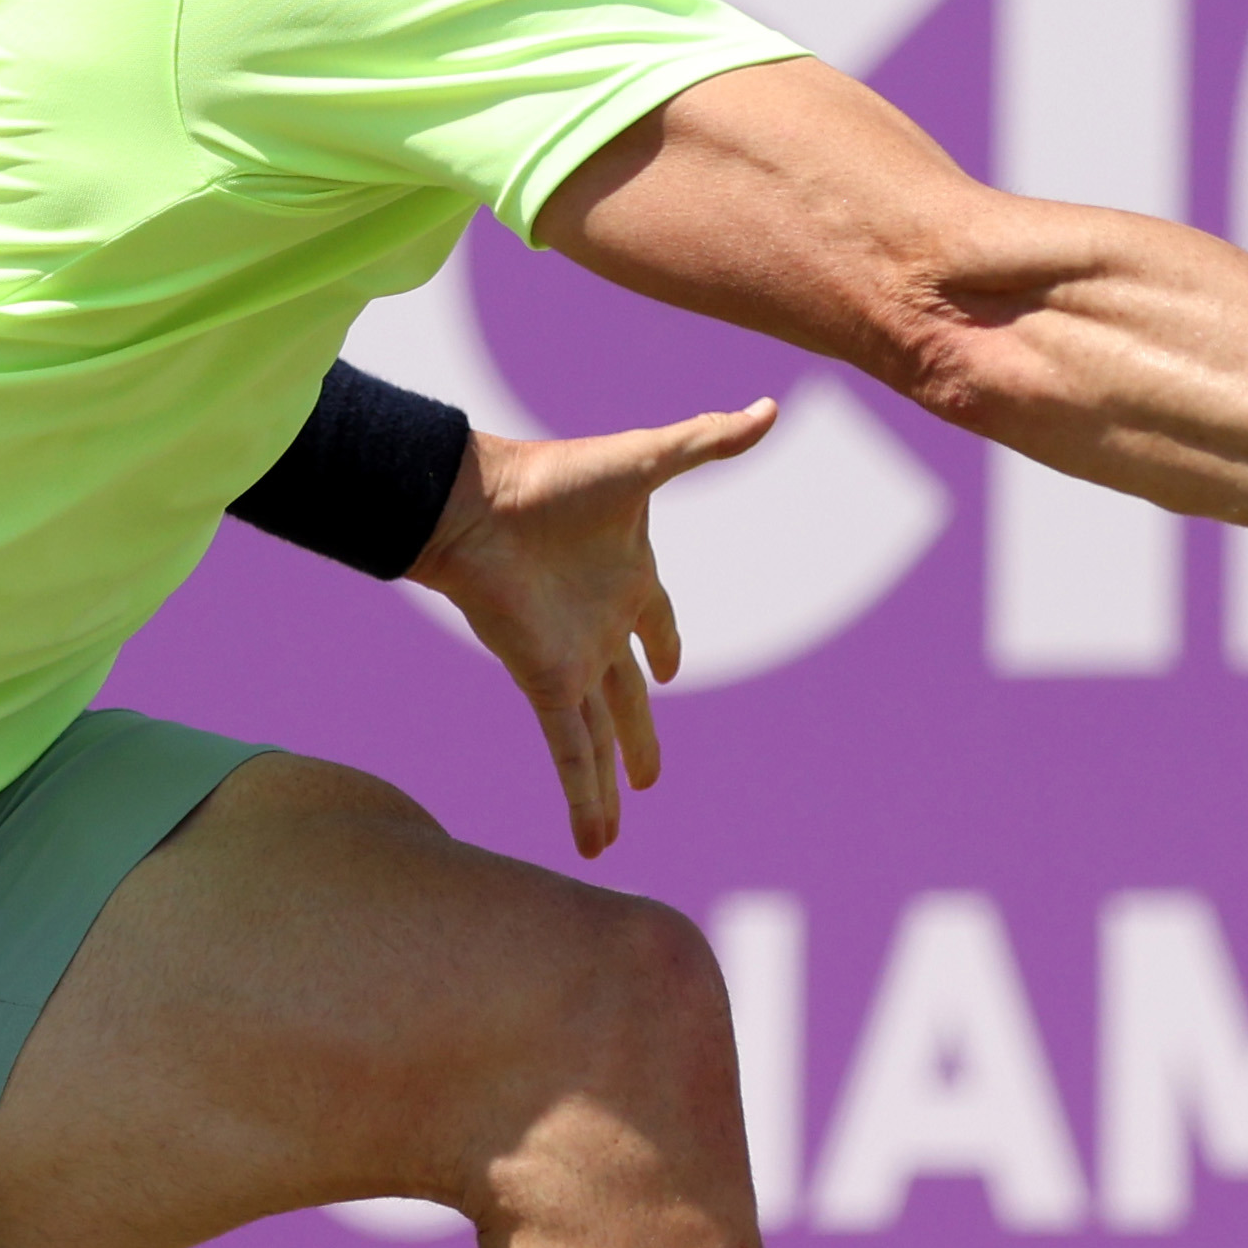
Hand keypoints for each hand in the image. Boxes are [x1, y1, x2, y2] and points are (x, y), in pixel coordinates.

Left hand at [406, 395, 775, 858]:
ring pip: (598, 736)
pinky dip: (583, 798)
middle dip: (639, 734)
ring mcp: (573, 659)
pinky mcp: (546, 683)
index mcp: (628, 575)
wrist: (476, 501)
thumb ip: (708, 442)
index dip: (666, 643)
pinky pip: (570, 752)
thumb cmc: (556, 476)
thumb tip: (771, 407)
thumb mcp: (648, 460)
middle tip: (651, 775)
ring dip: (610, 784)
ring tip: (618, 830)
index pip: (656, 620)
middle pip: (627, 695)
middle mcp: (600, 624)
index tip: (672, 667)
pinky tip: (595, 841)